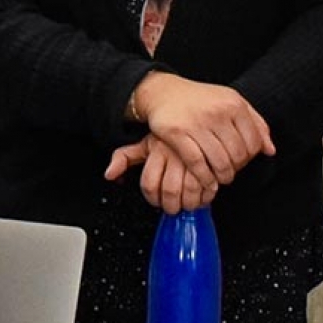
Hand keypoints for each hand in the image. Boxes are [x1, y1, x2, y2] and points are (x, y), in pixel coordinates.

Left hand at [103, 135, 217, 212]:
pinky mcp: (213, 161)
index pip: (149, 184)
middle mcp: (175, 153)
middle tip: (174, 208)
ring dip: (189, 204)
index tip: (158, 202)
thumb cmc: (167, 135)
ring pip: (190, 191)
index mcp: (156, 149)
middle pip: (169, 191)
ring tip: (189, 204)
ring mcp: (195, 157)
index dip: (152, 199)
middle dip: (171, 206)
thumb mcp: (144, 144)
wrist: (193, 114)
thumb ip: (124, 158)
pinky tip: (204, 195)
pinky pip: (209, 186)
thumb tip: (109, 174)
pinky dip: (206, 197)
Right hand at [129, 73, 274, 188]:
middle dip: (235, 169)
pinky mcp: (177, 133)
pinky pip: (197, 163)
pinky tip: (206, 180)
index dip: (249, 158)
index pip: (253, 142)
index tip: (240, 162)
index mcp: (234, 104)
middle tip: (229, 172)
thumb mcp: (231, 102)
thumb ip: (255, 123)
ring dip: (221, 177)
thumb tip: (270, 150)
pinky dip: (204, 177)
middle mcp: (217, 112)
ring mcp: (197, 122)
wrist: (164, 91)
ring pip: (219, 161)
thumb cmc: (201, 100)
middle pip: (237, 154)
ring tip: (219, 178)